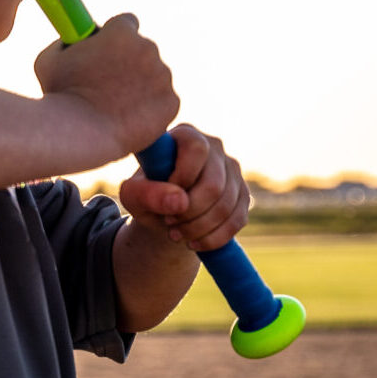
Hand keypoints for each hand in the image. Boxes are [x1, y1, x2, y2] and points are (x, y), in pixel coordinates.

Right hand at [34, 14, 178, 157]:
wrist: (80, 132)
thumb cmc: (59, 94)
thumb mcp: (50, 59)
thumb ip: (68, 43)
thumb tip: (76, 39)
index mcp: (121, 32)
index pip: (126, 22)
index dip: (115, 36)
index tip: (109, 47)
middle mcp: (148, 48)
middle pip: (142, 50)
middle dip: (129, 62)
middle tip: (109, 82)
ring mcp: (163, 76)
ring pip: (154, 77)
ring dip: (140, 86)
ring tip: (114, 105)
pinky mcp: (172, 102)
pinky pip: (163, 101)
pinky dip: (151, 108)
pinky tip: (130, 118)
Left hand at [119, 124, 249, 252]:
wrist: (164, 211)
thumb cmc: (146, 194)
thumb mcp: (133, 195)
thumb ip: (146, 193)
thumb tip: (180, 202)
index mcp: (187, 135)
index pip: (196, 150)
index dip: (181, 179)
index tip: (162, 197)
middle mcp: (216, 147)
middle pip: (214, 185)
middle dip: (190, 213)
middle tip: (169, 225)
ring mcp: (233, 171)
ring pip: (226, 206)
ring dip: (199, 229)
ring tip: (176, 235)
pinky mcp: (243, 194)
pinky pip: (237, 220)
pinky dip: (214, 238)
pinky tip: (194, 242)